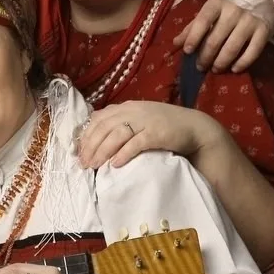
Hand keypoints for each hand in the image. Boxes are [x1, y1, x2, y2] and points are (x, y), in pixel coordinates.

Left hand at [75, 101, 216, 168]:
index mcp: (126, 107)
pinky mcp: (156, 133)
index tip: (78, 152)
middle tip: (83, 163)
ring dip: (102, 151)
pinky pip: (135, 143)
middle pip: (103, 127)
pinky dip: (123, 154)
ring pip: (115, 135)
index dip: (86, 135)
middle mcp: (133, 111)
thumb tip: (97, 138)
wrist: (196, 128)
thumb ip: (121, 123)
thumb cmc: (165, 126)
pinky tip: (115, 164)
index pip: (98, 119)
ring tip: (94, 166)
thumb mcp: (140, 119)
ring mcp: (145, 121)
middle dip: (90, 146)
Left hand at [173, 0, 273, 73]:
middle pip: (215, 39)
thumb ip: (193, 26)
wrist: (263, 0)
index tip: (187, 52)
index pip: (202, 22)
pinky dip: (242, 63)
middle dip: (205, 57)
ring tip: (214, 69)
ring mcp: (250, 21)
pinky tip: (234, 69)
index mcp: (217, 4)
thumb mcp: (211, 11)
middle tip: (200, 67)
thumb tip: (176, 43)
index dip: (193, 38)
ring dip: (221, 62)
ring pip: (232, 48)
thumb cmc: (230, 8)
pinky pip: (252, 52)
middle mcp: (233, 11)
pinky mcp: (264, 31)